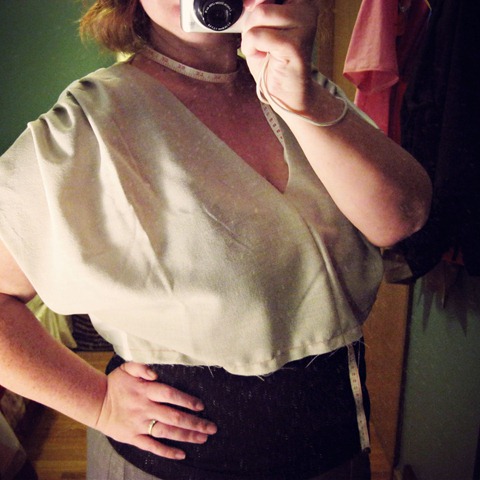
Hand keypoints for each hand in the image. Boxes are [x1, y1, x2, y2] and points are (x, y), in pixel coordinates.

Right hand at [94, 362, 216, 459]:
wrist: (95, 403)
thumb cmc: (115, 383)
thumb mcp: (126, 368)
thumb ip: (141, 366)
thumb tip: (155, 372)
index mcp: (145, 391)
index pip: (170, 395)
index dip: (187, 400)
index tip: (201, 406)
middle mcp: (145, 408)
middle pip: (174, 416)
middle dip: (195, 422)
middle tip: (211, 427)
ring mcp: (140, 425)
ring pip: (167, 432)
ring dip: (186, 436)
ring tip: (203, 438)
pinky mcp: (133, 438)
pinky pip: (152, 447)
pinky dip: (167, 451)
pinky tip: (182, 454)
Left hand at [241, 0, 319, 114]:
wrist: (285, 93)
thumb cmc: (272, 60)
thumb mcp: (261, 26)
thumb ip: (258, 8)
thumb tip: (248, 2)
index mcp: (301, 0)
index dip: (254, 2)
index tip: (249, 8)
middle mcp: (308, 7)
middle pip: (263, 1)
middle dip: (251, 20)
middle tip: (258, 39)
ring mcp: (305, 25)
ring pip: (260, 15)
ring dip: (251, 36)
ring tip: (261, 49)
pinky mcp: (296, 45)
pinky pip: (258, 36)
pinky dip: (251, 48)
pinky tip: (262, 57)